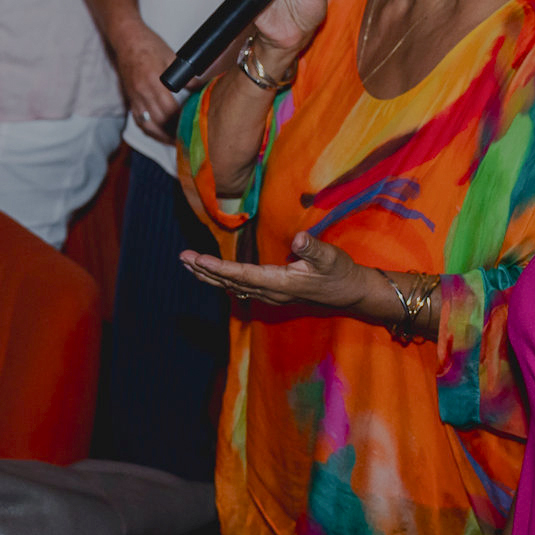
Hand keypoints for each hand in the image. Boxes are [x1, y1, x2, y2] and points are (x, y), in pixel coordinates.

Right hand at [112, 25, 181, 144]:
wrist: (126, 39)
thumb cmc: (149, 45)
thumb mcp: (172, 57)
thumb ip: (186, 76)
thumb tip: (201, 88)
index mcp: (153, 81)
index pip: (169, 110)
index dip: (181, 121)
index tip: (191, 126)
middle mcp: (142, 92)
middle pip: (159, 121)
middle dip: (173, 132)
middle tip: (187, 138)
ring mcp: (135, 96)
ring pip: (148, 125)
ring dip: (161, 136)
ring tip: (174, 141)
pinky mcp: (130, 98)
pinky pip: (139, 120)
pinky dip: (150, 129)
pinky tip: (159, 133)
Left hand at [180, 229, 373, 310]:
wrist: (352, 293)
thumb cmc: (341, 272)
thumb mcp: (331, 258)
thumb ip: (314, 249)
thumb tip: (299, 239)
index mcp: (281, 283)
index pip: (243, 275)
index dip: (219, 268)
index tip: (199, 259)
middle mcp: (271, 292)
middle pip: (231, 283)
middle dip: (205, 271)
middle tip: (182, 258)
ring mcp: (271, 295)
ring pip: (232, 287)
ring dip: (209, 276)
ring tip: (188, 264)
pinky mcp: (273, 293)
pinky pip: (241, 288)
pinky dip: (223, 280)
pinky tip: (212, 275)